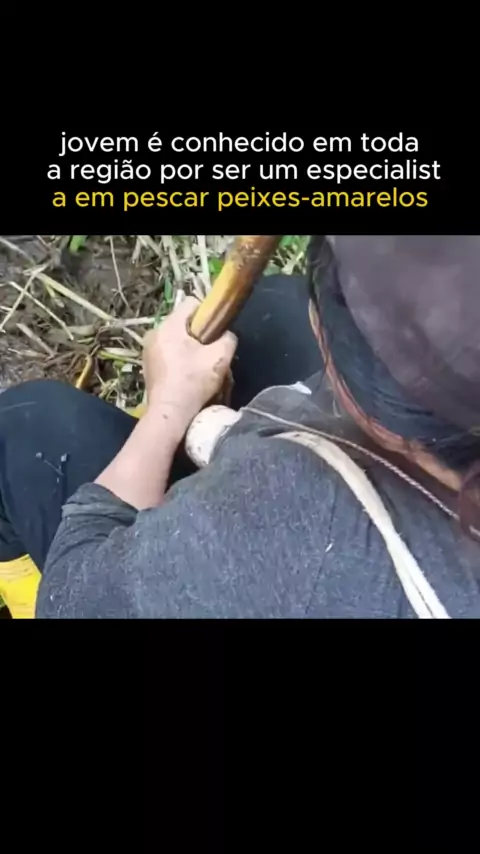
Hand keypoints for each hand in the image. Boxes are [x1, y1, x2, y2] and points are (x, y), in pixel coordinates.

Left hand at [143, 296, 237, 432]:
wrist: (169, 413)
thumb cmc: (193, 383)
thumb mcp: (220, 358)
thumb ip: (228, 338)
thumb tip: (226, 335)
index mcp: (169, 326)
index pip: (192, 303)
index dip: (209, 313)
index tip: (216, 332)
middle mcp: (155, 332)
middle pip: (183, 322)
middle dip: (199, 333)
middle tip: (210, 352)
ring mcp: (148, 349)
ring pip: (175, 337)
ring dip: (189, 347)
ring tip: (199, 366)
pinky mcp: (147, 364)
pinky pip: (167, 351)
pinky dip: (178, 357)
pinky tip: (186, 374)